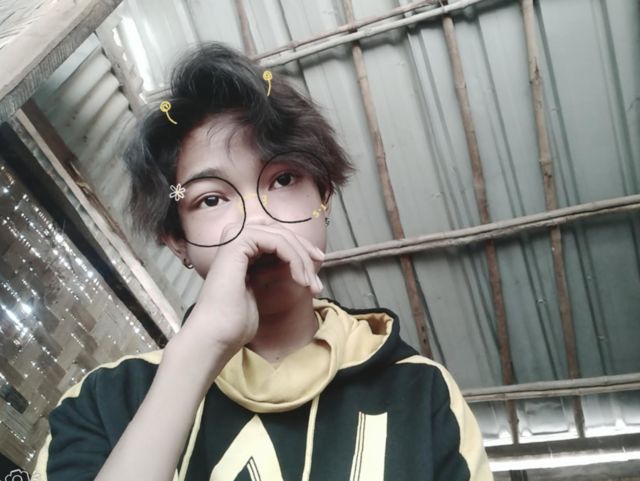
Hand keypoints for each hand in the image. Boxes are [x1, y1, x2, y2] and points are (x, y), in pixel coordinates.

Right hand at [172, 219, 323, 360]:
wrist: (216, 334)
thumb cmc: (236, 318)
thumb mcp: (262, 285)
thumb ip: (274, 267)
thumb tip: (300, 258)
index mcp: (238, 246)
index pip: (277, 236)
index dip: (301, 250)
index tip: (316, 272)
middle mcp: (235, 236)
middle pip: (282, 233)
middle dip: (306, 254)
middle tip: (317, 282)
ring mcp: (235, 237)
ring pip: (283, 237)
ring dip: (303, 261)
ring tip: (311, 286)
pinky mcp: (238, 242)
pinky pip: (278, 242)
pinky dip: (295, 260)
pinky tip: (300, 281)